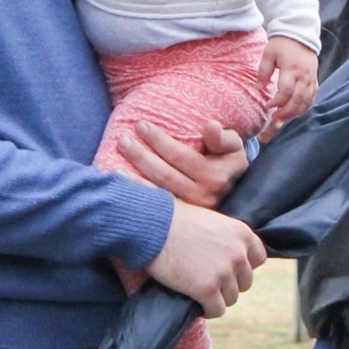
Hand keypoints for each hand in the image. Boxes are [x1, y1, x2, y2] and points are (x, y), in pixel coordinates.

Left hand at [116, 119, 249, 210]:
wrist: (232, 191)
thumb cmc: (227, 161)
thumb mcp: (233, 147)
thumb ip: (223, 137)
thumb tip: (210, 126)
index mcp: (215, 177)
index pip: (180, 156)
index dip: (159, 140)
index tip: (141, 125)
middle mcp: (203, 198)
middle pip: (164, 175)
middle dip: (140, 155)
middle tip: (123, 139)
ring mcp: (190, 213)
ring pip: (156, 193)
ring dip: (132, 177)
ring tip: (115, 161)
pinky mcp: (179, 223)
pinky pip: (154, 207)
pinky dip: (136, 195)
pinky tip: (120, 185)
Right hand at [145, 202, 265, 316]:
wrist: (153, 226)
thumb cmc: (175, 220)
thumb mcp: (211, 221)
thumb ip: (226, 237)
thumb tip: (230, 256)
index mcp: (243, 234)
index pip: (258, 259)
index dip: (242, 266)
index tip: (228, 269)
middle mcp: (239, 254)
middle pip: (245, 282)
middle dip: (229, 284)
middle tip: (208, 281)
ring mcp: (224, 273)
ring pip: (231, 298)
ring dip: (217, 298)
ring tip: (199, 292)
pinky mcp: (207, 289)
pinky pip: (216, 310)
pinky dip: (207, 310)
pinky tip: (196, 304)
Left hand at [258, 36, 318, 126]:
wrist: (300, 33)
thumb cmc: (281, 43)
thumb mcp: (268, 54)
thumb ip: (263, 71)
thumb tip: (258, 88)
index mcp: (291, 68)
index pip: (286, 91)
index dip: (277, 102)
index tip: (268, 106)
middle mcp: (303, 75)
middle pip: (297, 100)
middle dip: (286, 112)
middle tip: (275, 118)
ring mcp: (311, 78)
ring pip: (306, 101)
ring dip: (295, 112)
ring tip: (283, 119)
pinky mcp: (314, 79)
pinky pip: (312, 97)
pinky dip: (305, 107)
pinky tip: (296, 112)